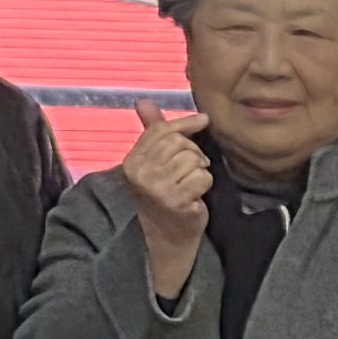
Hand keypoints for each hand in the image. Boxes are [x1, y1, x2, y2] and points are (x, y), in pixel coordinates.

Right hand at [119, 101, 212, 295]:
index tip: (204, 120)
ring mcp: (157, 188)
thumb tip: (143, 101)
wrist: (164, 237)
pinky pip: (202, 177)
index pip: (162, 131)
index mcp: (132, 161)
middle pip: (180, 143)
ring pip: (193, 159)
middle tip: (192, 169)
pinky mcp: (176, 201)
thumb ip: (152, 132)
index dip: (186, 123)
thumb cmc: (162, 195)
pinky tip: (195, 195)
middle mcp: (140, 174)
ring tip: (191, 183)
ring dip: (200, 170)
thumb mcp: (152, 163)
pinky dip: (205, 185)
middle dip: (194, 153)